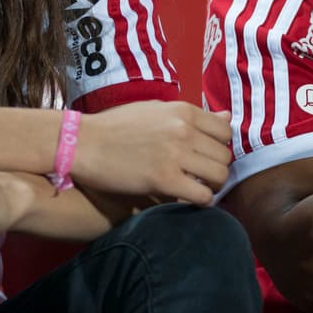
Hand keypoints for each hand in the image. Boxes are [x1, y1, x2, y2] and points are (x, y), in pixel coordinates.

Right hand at [70, 101, 232, 204]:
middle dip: (216, 168)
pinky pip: (201, 196)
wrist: (84, 143)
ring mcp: (175, 154)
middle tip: (201, 176)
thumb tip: (227, 116)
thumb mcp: (155, 110)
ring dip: (211, 186)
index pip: (225, 131)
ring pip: (219, 176)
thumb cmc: (116, 126)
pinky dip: (200, 202)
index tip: (206, 155)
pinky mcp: (164, 179)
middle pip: (224, 156)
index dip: (219, 146)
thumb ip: (191, 115)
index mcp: (183, 111)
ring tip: (196, 189)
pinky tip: (187, 200)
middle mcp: (183, 129)